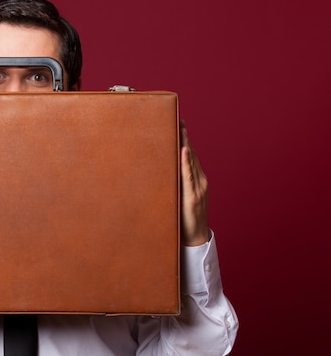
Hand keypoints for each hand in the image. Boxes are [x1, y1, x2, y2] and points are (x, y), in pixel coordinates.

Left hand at [180, 121, 209, 245]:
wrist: (194, 238)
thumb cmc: (182, 218)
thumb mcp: (177, 197)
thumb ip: (172, 183)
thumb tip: (156, 171)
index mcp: (195, 179)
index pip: (189, 154)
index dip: (184, 138)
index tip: (178, 122)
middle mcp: (199, 180)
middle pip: (191, 153)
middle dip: (184, 136)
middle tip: (177, 118)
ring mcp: (197, 188)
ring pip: (191, 161)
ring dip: (185, 143)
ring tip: (180, 127)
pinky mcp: (192, 197)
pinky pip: (189, 177)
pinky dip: (186, 162)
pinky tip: (183, 150)